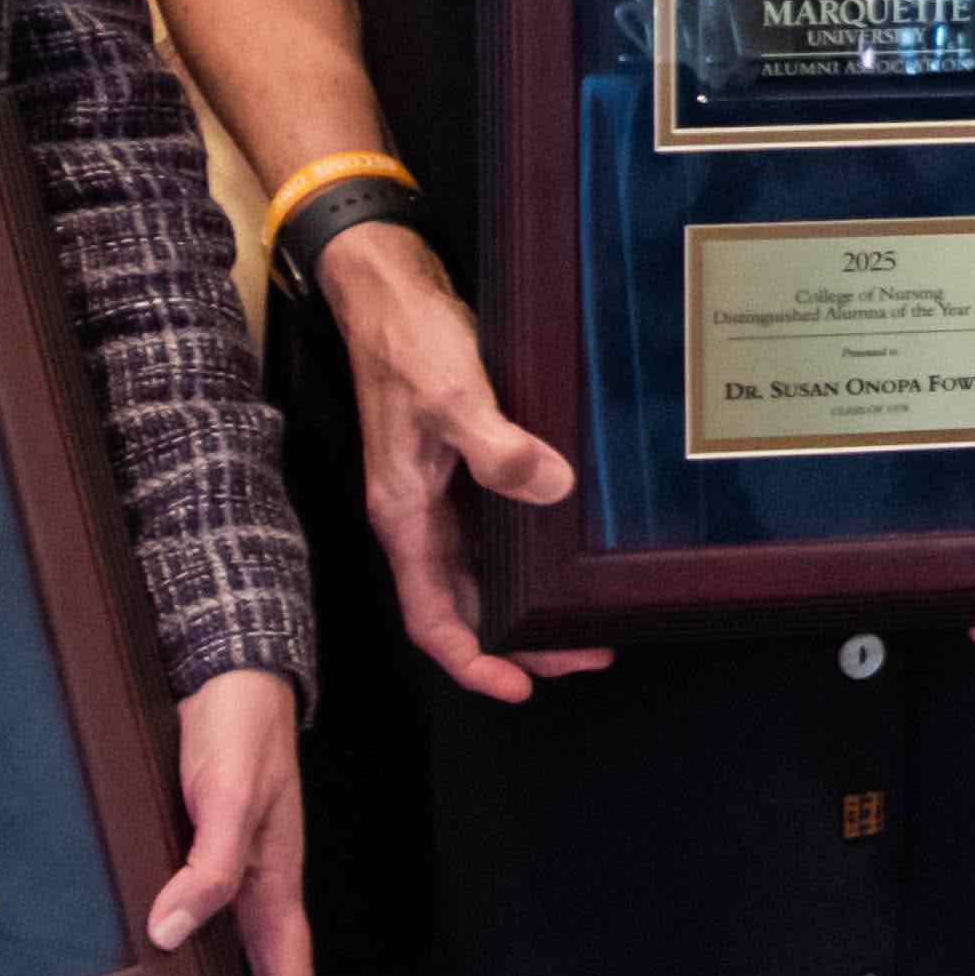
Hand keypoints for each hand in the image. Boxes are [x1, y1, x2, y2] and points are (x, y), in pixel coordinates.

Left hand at [149, 667, 313, 975]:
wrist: (227, 670)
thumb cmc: (240, 728)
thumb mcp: (232, 795)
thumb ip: (210, 864)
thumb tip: (171, 935)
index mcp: (275, 882)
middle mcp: (255, 883)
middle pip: (258, 973)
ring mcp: (228, 865)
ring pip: (221, 943)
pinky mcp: (198, 845)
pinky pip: (190, 905)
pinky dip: (170, 934)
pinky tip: (131, 941)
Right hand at [321, 225, 604, 702]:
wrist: (388, 288)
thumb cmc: (408, 342)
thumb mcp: (455, 395)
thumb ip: (499, 448)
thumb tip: (552, 489)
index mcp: (404, 516)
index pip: (433, 618)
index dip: (473, 661)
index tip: (523, 687)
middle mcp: (418, 516)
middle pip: (465, 605)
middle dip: (519, 641)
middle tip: (586, 654)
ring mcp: (437, 492)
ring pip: (482, 572)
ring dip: (526, 600)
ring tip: (586, 616)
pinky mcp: (458, 464)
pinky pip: (493, 528)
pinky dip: (526, 553)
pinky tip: (566, 552)